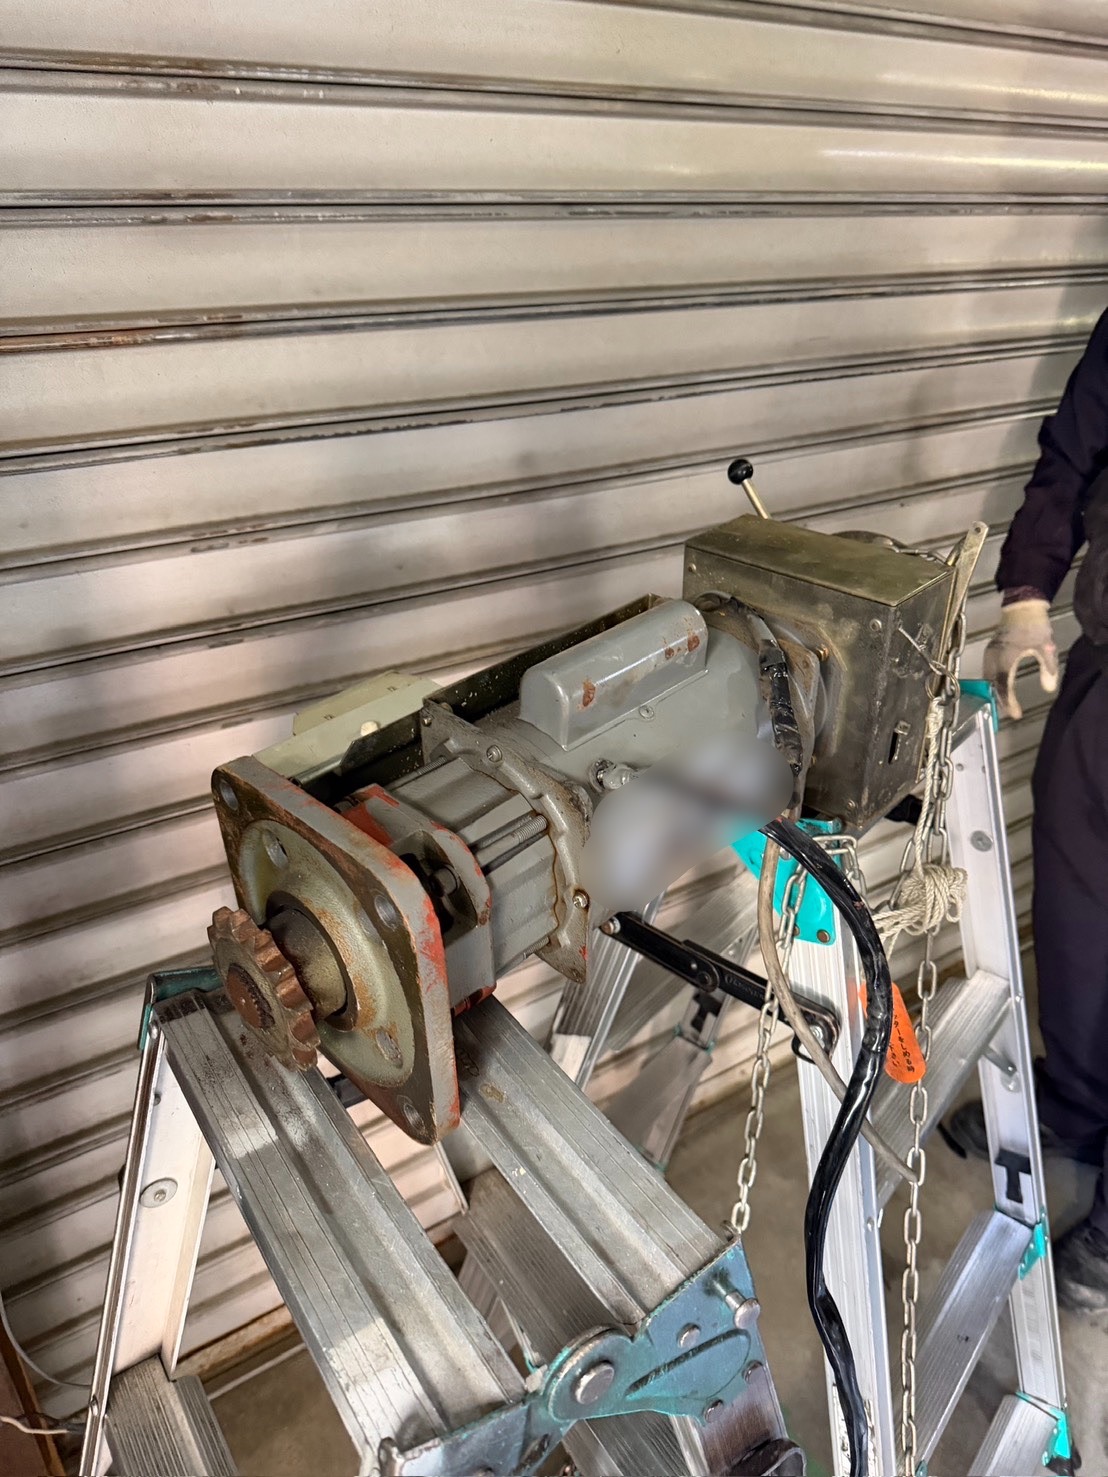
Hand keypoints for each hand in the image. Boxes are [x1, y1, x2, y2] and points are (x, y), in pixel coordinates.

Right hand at [983, 598, 1058, 720]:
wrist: (1021, 606)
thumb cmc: (1033, 626)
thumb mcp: (1045, 647)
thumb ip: (1048, 669)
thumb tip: (1049, 688)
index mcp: (1005, 659)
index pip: (1004, 686)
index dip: (1008, 702)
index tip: (1016, 714)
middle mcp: (993, 659)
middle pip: (992, 685)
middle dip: (1000, 700)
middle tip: (1010, 711)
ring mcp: (989, 654)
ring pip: (988, 679)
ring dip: (995, 691)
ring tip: (1005, 702)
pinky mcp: (990, 650)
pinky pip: (988, 671)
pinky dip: (993, 682)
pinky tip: (1001, 686)